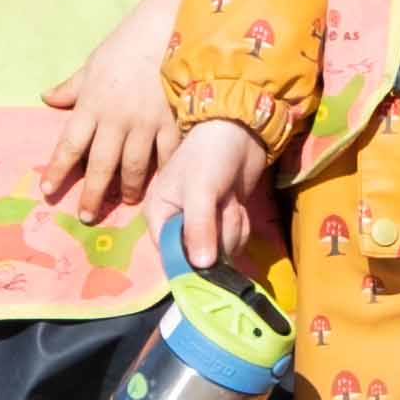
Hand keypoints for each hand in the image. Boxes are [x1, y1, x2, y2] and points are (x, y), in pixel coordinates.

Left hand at [33, 0, 183, 222]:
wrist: (167, 29)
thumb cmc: (127, 45)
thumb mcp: (93, 63)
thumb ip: (72, 87)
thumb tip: (47, 98)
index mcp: (91, 106)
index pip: (69, 147)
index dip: (57, 171)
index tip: (48, 191)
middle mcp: (116, 120)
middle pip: (100, 166)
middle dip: (93, 194)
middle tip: (87, 216)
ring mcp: (146, 124)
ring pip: (135, 167)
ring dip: (130, 188)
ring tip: (129, 201)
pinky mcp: (174, 122)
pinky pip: (168, 155)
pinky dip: (166, 171)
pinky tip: (165, 182)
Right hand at [159, 116, 274, 279]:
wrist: (240, 133)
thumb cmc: (210, 156)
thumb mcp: (200, 191)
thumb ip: (198, 228)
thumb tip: (201, 266)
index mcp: (158, 216)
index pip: (169, 254)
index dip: (190, 260)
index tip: (210, 257)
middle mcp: (176, 224)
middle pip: (199, 255)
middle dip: (219, 232)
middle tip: (223, 205)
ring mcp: (202, 225)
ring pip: (221, 249)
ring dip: (232, 226)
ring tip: (229, 198)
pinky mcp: (222, 223)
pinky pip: (234, 240)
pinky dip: (240, 223)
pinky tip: (237, 203)